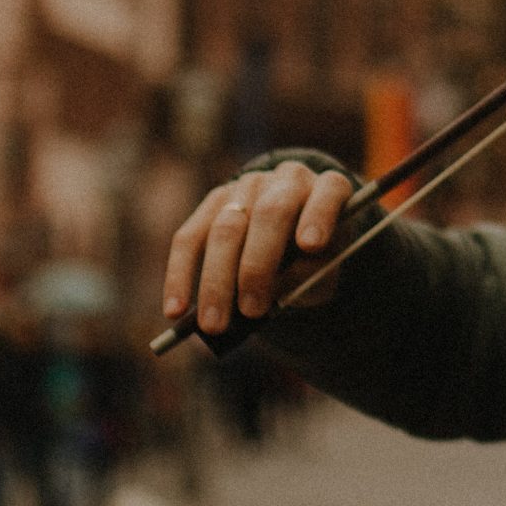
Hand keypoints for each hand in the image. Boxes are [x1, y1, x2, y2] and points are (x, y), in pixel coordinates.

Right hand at [161, 161, 357, 334]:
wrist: (291, 234)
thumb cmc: (315, 259)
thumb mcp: (324, 272)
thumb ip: (306, 278)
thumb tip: (268, 296)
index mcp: (328, 189)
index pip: (330, 191)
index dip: (319, 215)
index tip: (311, 246)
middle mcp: (287, 179)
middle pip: (269, 213)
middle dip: (257, 265)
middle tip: (251, 311)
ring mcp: (247, 186)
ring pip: (224, 229)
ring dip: (217, 281)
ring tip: (214, 325)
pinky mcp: (213, 201)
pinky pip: (188, 238)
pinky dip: (181, 277)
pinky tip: (176, 310)